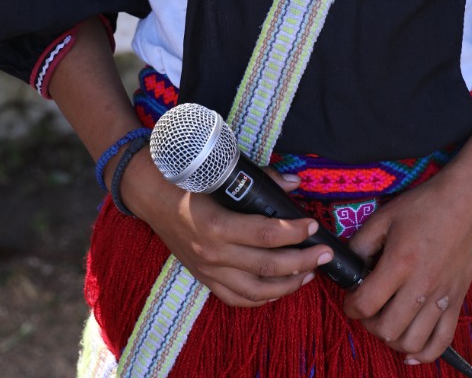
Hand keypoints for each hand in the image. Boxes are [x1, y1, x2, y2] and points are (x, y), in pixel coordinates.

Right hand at [120, 154, 331, 306]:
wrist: (146, 192)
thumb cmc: (182, 176)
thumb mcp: (218, 172)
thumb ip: (259, 179)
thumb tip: (292, 184)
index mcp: (215, 225)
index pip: (265, 235)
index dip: (294, 232)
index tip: (313, 225)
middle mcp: (212, 254)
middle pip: (267, 266)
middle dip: (302, 261)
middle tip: (325, 253)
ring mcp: (207, 270)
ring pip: (256, 290)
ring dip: (288, 284)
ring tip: (309, 273)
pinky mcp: (203, 277)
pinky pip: (236, 298)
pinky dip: (262, 297)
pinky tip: (280, 288)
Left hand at [343, 160, 471, 364]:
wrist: (467, 202)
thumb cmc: (424, 206)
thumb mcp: (385, 216)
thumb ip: (361, 243)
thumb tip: (347, 265)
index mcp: (401, 262)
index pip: (367, 303)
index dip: (350, 306)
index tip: (350, 300)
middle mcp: (422, 285)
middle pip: (387, 329)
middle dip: (369, 324)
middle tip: (367, 309)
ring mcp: (442, 297)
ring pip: (412, 342)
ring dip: (392, 339)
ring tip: (387, 322)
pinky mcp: (457, 301)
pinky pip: (442, 342)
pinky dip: (424, 353)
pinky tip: (411, 349)